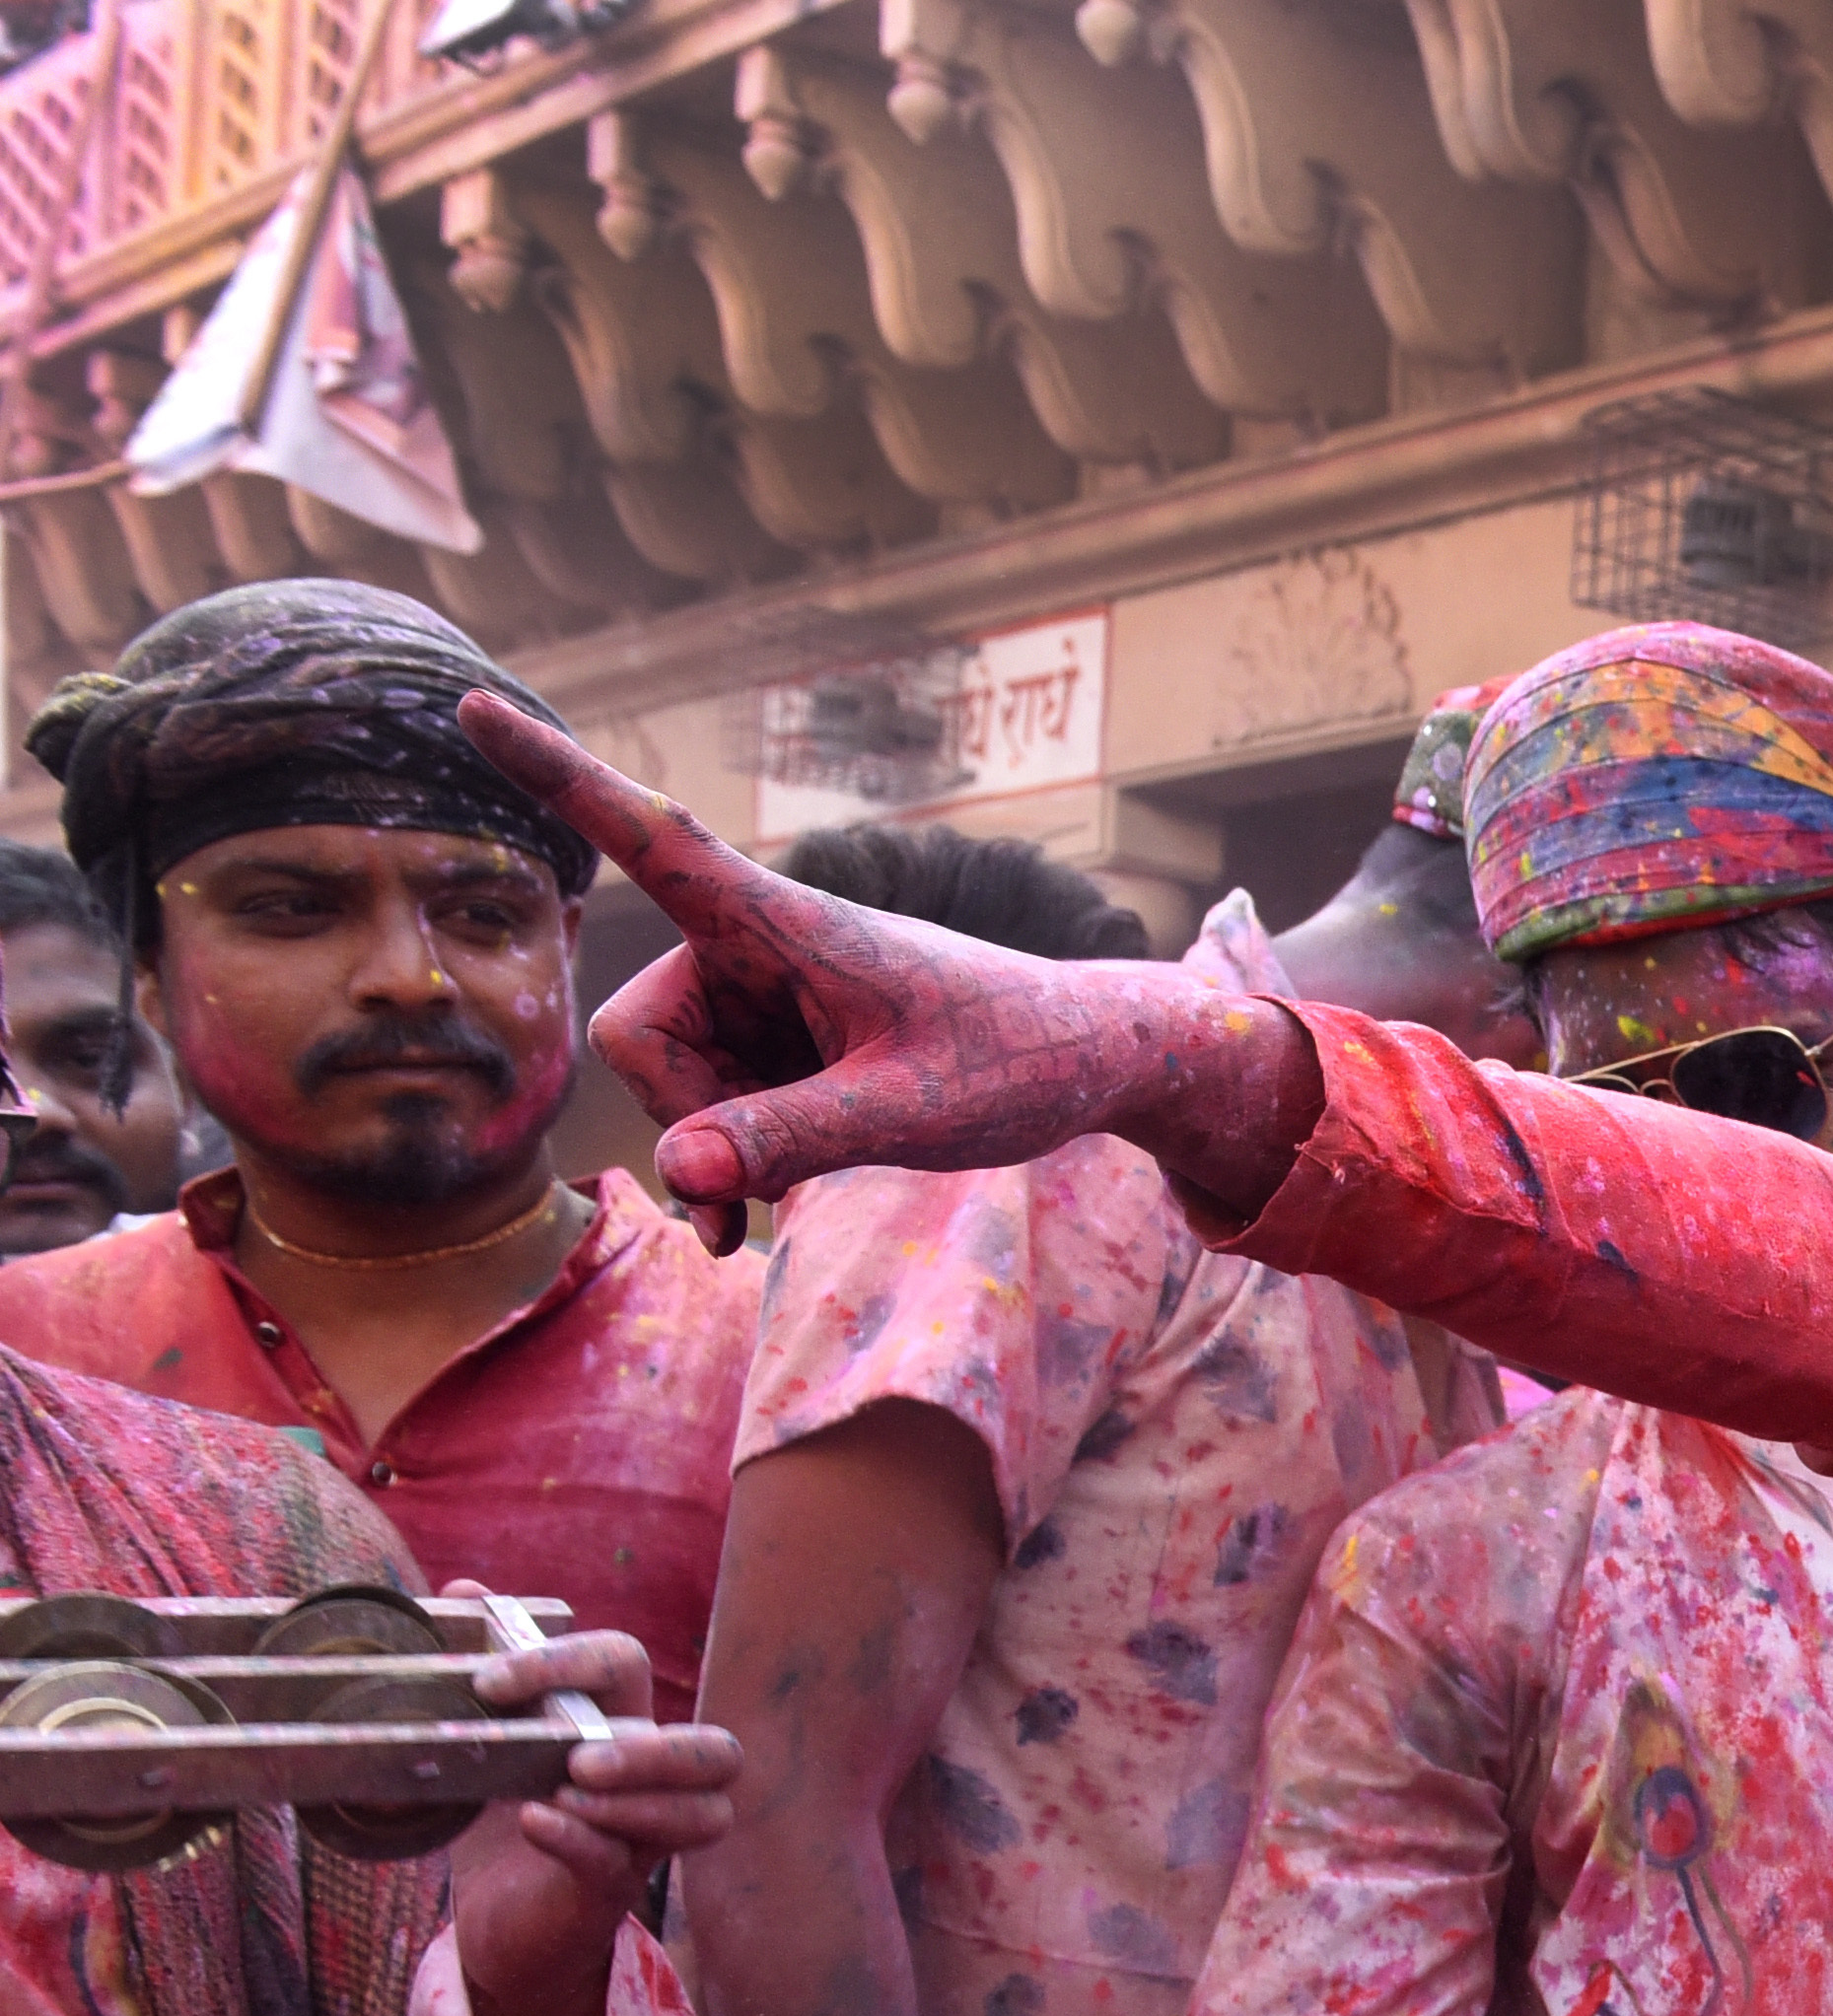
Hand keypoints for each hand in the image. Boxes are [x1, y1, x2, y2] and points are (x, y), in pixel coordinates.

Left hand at [433, 1610, 736, 2015]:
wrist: (496, 1930)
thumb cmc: (501, 1829)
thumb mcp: (484, 1744)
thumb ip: (486, 1670)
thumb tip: (463, 1584)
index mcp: (614, 1729)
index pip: (630, 1669)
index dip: (571, 1660)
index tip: (490, 1681)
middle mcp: (647, 1786)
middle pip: (719, 1750)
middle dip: (655, 1745)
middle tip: (577, 1756)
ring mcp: (639, 1843)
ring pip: (708, 1813)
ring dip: (640, 1796)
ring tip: (568, 1791)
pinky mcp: (609, 1894)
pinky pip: (620, 1864)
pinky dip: (580, 1839)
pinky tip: (537, 1824)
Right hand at [452, 692, 1319, 1240]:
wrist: (1083, 1064)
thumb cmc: (1016, 1062)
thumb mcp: (911, 1114)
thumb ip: (795, 1140)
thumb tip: (679, 1168)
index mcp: (785, 921)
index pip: (652, 837)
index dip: (558, 777)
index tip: (473, 704)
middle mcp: (755, 945)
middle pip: (639, 1035)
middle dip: (687, 1114)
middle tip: (763, 1179)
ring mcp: (760, 997)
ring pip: (668, 1082)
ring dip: (715, 1147)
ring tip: (791, 1184)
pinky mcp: (774, 1041)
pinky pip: (703, 1107)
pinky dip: (721, 1162)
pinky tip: (740, 1219)